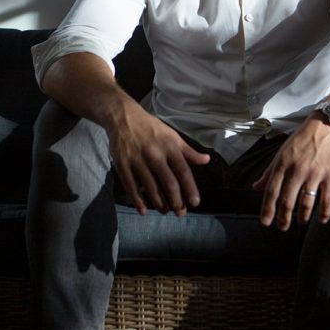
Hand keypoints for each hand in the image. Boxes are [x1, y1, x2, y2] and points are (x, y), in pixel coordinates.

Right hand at [107, 100, 209, 215]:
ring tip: (164, 210)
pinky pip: (131, 186)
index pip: (183, 171)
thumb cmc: (151, 128)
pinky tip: (143, 210)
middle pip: (168, 182)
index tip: (195, 202)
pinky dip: (137, 200)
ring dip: (159, 203)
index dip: (190, 188)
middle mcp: (155, 154)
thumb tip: (207, 160)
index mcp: (169, 146)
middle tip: (180, 212)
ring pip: (151, 187)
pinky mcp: (122, 164)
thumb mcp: (172, 135)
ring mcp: (137, 160)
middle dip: (176, 201)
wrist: (123, 117)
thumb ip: (188, 151)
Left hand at [252, 114, 329, 229]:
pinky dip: (325, 212)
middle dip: (284, 217)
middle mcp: (297, 169)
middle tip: (282, 227)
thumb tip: (256, 187)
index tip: (265, 222)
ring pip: (307, 202)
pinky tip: (322, 220)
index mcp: (283, 163)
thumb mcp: (282, 152)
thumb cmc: (302, 140)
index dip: (267, 208)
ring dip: (303, 216)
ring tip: (301, 223)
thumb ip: (269, 171)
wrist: (327, 126)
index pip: (272, 190)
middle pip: (288, 200)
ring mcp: (315, 173)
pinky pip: (328, 199)